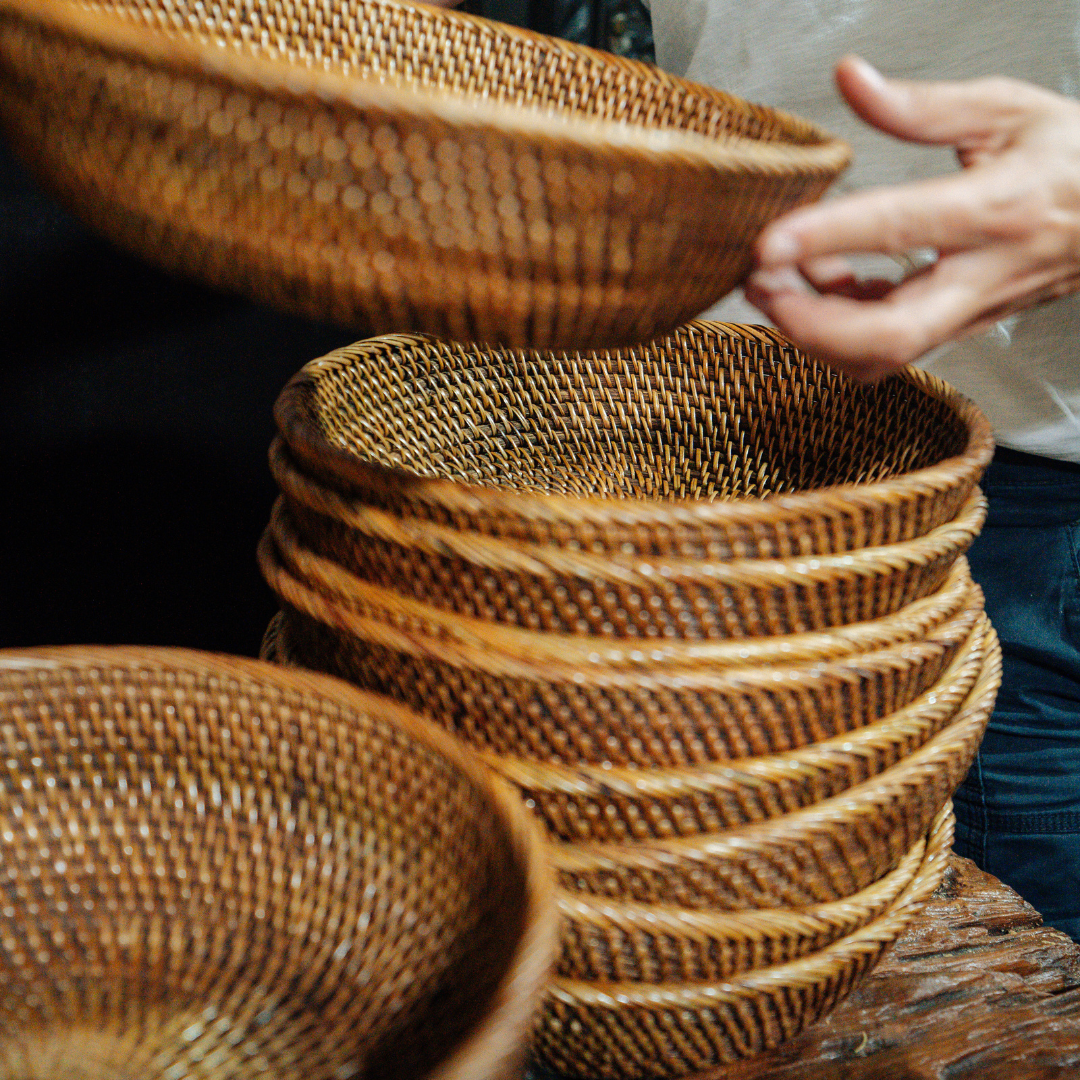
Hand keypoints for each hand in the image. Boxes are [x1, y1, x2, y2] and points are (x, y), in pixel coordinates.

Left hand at [745, 56, 1079, 379]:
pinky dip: (839, 328)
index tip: (770, 240)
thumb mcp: (1007, 109)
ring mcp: (971, 311)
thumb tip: (850, 79)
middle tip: (761, 287)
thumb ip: (922, 106)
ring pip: (885, 353)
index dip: (829, 238)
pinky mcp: (958, 327)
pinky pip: (889, 348)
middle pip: (892, 332)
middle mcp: (984, 273)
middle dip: (812, 323)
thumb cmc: (1071, 158)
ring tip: (775, 283)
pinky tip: (818, 287)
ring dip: (816, 330)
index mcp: (998, 206)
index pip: (902, 226)